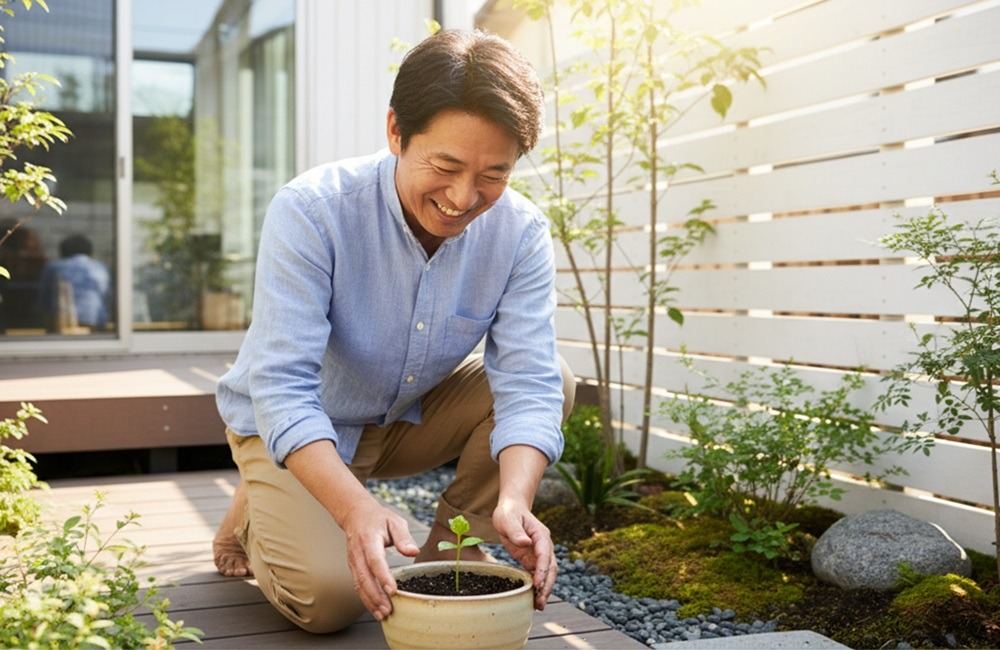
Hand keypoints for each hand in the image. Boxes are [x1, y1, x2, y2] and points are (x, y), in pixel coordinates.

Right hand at [341, 500, 419, 620]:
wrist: (356, 515)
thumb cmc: (379, 519)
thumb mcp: (394, 521)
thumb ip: (404, 537)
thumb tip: (413, 552)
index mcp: (369, 539)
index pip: (375, 560)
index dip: (383, 576)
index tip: (393, 590)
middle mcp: (358, 552)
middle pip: (365, 577)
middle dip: (376, 596)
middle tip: (388, 609)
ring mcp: (354, 561)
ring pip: (359, 585)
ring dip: (370, 601)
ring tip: (383, 614)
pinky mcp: (354, 568)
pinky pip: (358, 585)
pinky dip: (366, 599)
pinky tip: (375, 609)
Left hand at [493, 499, 555, 609]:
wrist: (511, 508)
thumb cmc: (509, 511)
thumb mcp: (508, 519)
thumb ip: (515, 530)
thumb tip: (526, 543)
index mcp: (541, 535)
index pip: (545, 554)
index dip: (542, 570)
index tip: (537, 583)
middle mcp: (544, 546)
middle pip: (550, 568)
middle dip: (546, 585)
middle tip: (540, 602)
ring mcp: (539, 553)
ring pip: (546, 574)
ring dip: (544, 589)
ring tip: (539, 606)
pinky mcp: (531, 559)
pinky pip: (537, 574)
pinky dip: (537, 586)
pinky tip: (533, 598)